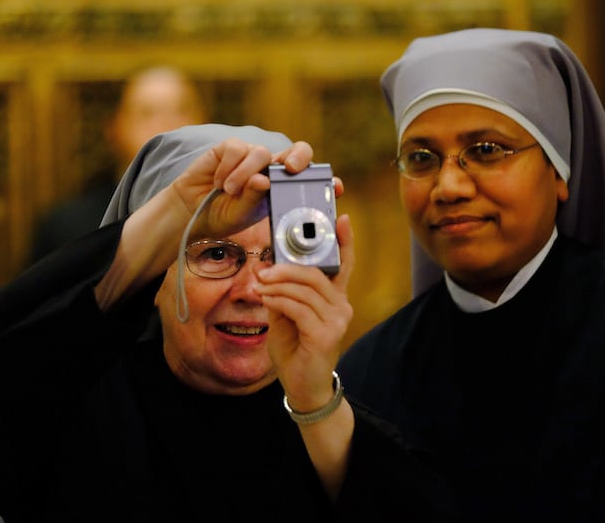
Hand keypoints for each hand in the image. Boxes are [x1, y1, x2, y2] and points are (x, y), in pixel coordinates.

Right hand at [170, 139, 314, 239]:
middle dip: (299, 158)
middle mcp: (272, 169)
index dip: (327, 181)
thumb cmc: (224, 215)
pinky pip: (236, 149)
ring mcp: (252, 156)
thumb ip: (255, 199)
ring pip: (260, 153)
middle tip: (290, 169)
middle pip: (298, 152)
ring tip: (230, 192)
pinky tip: (219, 182)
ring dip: (245, 174)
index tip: (337, 188)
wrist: (192, 211)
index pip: (310, 179)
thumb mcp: (243, 214)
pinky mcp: (230, 148)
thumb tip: (264, 180)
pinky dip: (228, 167)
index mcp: (283, 188)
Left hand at [254, 214, 354, 411]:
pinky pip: (299, 308)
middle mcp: (342, 306)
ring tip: (259, 285)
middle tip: (263, 268)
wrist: (303, 387)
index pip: (343, 264)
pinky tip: (266, 299)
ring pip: (305, 289)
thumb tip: (264, 268)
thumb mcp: (284, 315)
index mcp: (335, 298)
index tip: (341, 218)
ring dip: (278, 284)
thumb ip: (280, 292)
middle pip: (316, 273)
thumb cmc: (295, 349)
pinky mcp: (326, 334)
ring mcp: (337, 320)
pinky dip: (279, 300)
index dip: (344, 241)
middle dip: (286, 267)